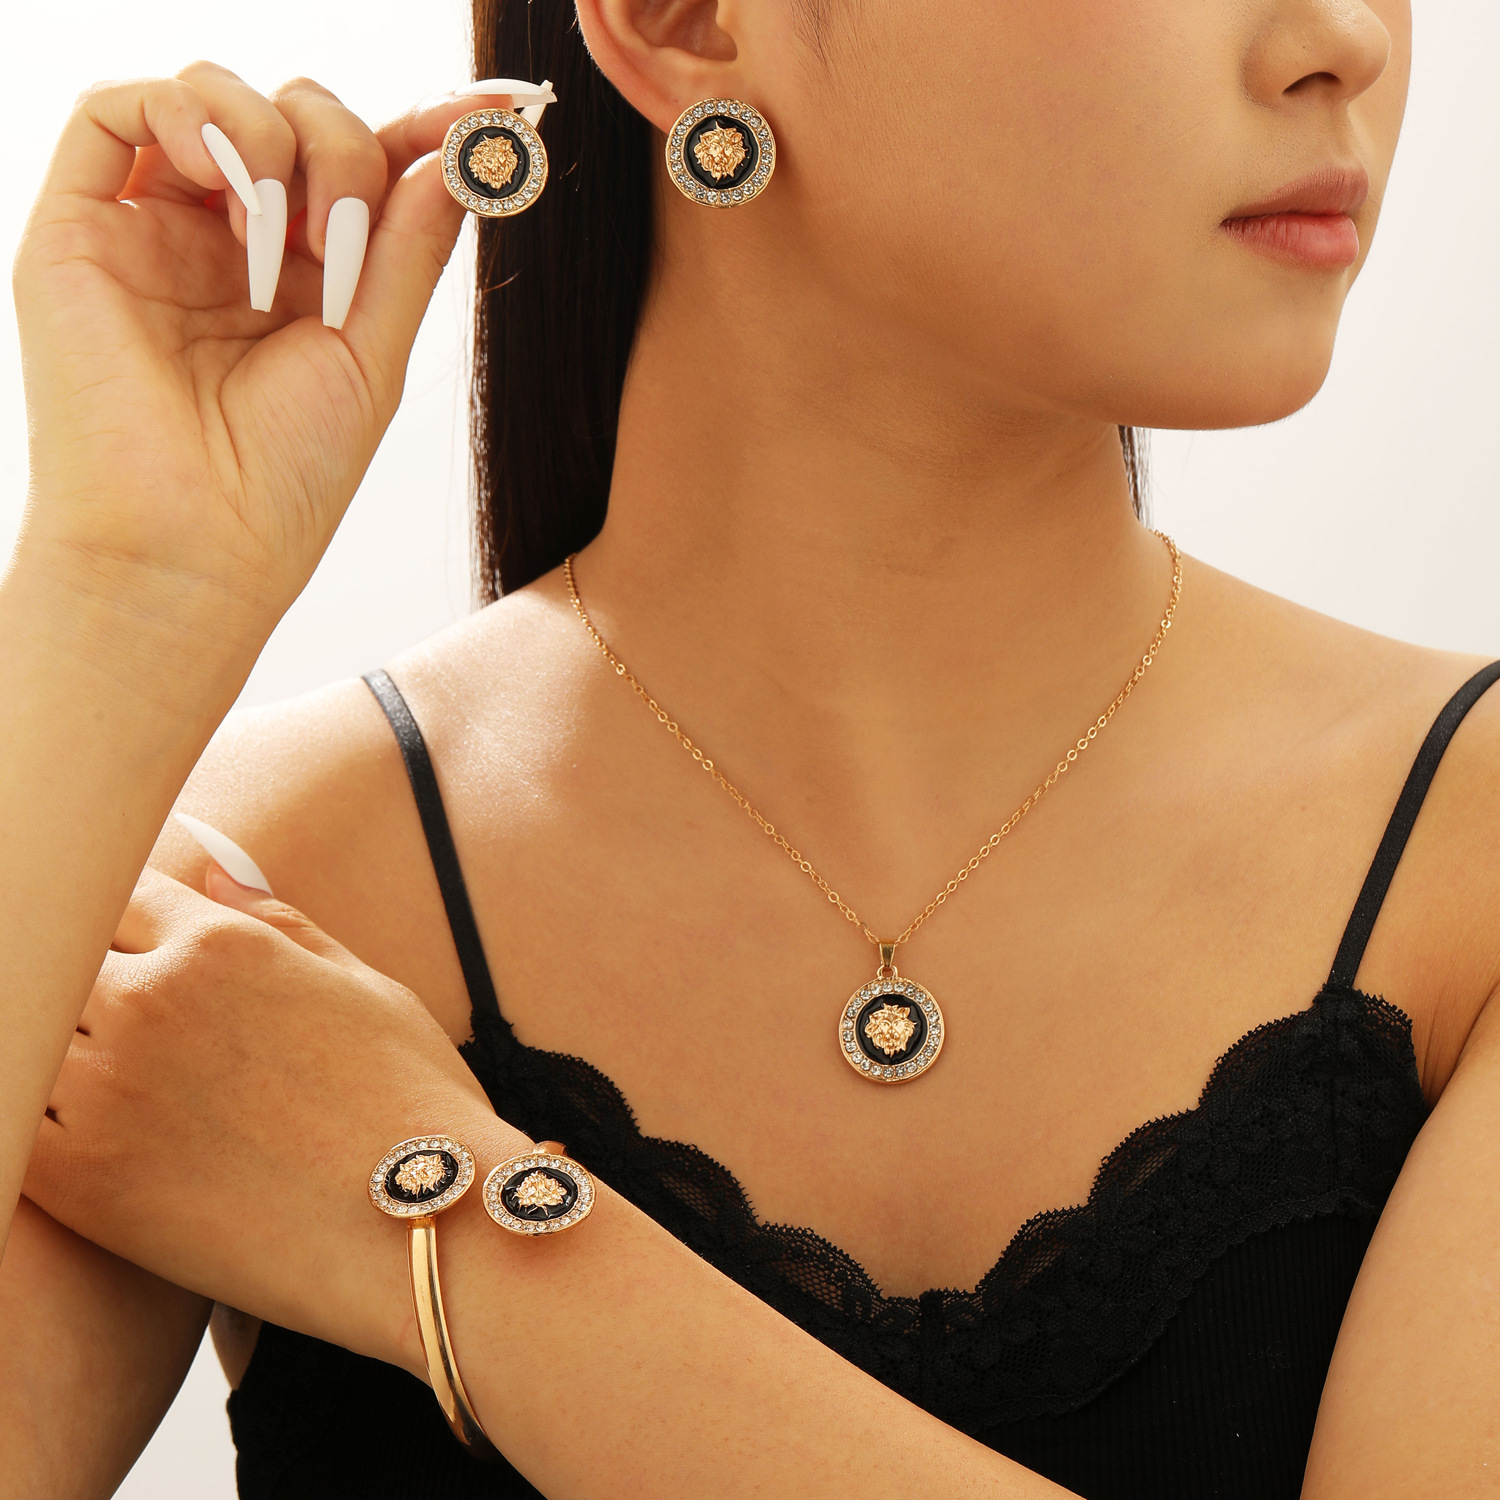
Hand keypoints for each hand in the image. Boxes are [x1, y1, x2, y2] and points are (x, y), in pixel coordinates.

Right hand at [11, 63, 533, 644]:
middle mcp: (226, 243)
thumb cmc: (286, 478)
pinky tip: (234, 187)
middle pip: (291, 115)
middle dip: (341, 148)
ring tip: (289, 234)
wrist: (196, 549)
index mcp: (302, 276)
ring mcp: (153, 232)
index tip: (496, 112)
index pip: (359, 167)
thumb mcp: (374, 353)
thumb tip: (456, 152)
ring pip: (208, 96)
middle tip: (348, 237)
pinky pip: (114, 110)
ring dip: (273, 136)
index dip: (421, 128)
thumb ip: (410, 247)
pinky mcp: (80, 229)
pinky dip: (183, 114)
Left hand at [24, 865, 510, 1371]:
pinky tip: (91, 1136)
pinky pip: (18, 1124)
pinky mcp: (80, 1179)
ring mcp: (106, 1089)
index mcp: (223, 944)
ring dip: (60, 1049)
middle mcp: (152, 1000)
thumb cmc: (412, 1104)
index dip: (130, 923)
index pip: (124, 894)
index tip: (143, 954)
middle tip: (136, 1031)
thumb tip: (214, 875)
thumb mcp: (365, 988)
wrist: (423, 1230)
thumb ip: (280, 925)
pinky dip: (36, 1121)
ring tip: (128, 1086)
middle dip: (89, 981)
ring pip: (31, 1038)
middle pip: (62, 958)